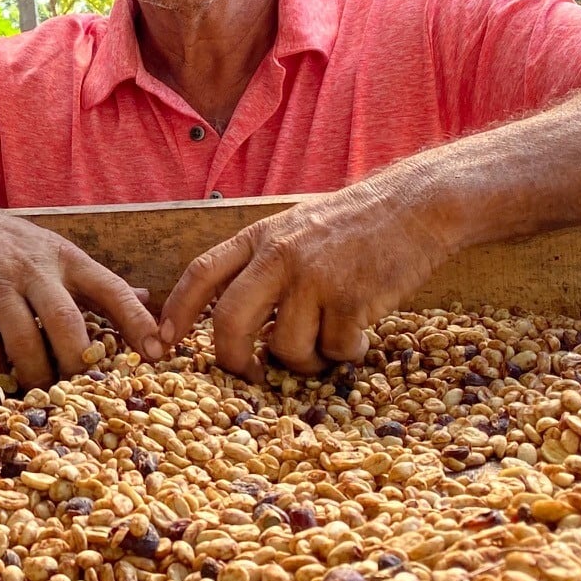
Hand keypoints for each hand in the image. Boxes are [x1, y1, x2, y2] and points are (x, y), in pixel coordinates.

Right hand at [0, 204, 160, 389]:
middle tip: (80, 388)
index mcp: (65, 258)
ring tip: (40, 387)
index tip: (158, 352)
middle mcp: (33, 269)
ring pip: (25, 344)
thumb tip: (148, 299)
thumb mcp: (57, 253)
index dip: (138, 322)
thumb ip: (98, 282)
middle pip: (66, 324)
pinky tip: (2, 374)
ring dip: (36, 375)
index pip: (111, 289)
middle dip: (76, 364)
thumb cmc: (11, 247)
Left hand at [159, 173, 459, 376]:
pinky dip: (348, 353)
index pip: (202, 273)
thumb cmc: (356, 223)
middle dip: (232, 360)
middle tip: (249, 374)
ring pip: (285, 348)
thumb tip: (233, 321)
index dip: (177, 310)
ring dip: (306, 362)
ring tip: (329, 346)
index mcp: (260, 237)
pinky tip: (363, 333)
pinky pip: (335, 350)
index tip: (164, 341)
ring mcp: (314, 278)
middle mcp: (279, 256)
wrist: (416, 205)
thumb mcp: (296, 228)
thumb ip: (264, 263)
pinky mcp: (350, 299)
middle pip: (229, 322)